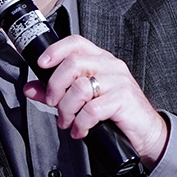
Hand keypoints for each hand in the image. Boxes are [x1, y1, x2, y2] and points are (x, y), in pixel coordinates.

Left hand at [23, 36, 168, 170]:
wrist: (146, 133)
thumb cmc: (116, 114)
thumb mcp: (83, 101)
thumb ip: (56, 92)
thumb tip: (30, 88)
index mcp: (100, 60)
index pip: (75, 42)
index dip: (55, 50)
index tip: (42, 65)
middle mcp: (110, 66)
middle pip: (73, 63)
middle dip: (55, 87)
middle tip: (54, 104)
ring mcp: (119, 81)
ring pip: (80, 87)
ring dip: (67, 109)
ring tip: (69, 122)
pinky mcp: (124, 99)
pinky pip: (92, 109)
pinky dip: (81, 123)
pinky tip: (81, 130)